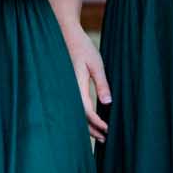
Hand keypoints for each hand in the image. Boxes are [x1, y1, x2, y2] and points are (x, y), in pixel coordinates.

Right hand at [64, 27, 110, 143]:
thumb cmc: (82, 47)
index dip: (96, 122)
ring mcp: (66, 89)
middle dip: (91, 129)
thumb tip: (108, 103)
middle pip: (78, 116)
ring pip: (75, 113)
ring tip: (98, 134)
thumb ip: (101, 84)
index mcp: (76, 84)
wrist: (65, 34)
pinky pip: (73, 105)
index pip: (86, 110)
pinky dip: (82, 115)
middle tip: (105, 139)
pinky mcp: (66, 86)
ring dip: (86, 125)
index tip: (108, 130)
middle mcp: (68, 89)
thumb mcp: (96, 64)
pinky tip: (89, 119)